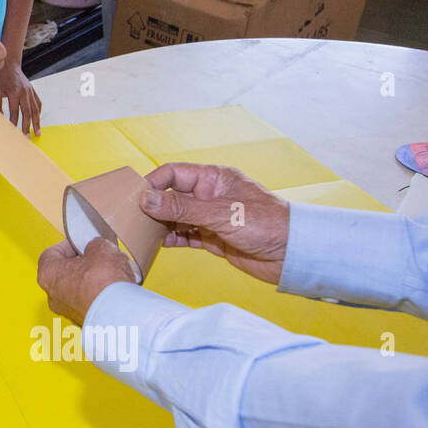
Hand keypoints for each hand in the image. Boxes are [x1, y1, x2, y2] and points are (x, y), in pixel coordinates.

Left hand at [0, 63, 41, 136]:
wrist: (9, 64)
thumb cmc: (0, 77)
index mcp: (14, 91)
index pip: (15, 111)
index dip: (14, 123)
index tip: (14, 133)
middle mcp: (25, 92)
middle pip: (28, 112)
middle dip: (27, 126)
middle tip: (27, 138)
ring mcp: (30, 91)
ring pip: (35, 109)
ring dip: (36, 122)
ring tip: (37, 133)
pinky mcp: (33, 90)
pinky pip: (38, 103)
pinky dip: (38, 112)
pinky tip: (37, 120)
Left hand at [37, 237, 136, 324]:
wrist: (120, 313)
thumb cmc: (103, 282)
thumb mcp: (101, 248)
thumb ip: (94, 244)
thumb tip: (97, 247)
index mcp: (47, 275)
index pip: (50, 254)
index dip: (67, 245)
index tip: (80, 242)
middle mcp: (53, 297)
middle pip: (65, 274)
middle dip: (83, 264)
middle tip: (98, 257)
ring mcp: (69, 312)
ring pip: (79, 291)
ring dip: (94, 281)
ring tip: (112, 274)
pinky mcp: (86, 323)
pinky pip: (92, 304)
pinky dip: (102, 297)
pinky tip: (116, 290)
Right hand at [139, 163, 289, 284]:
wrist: (294, 254)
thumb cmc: (266, 224)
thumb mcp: (220, 213)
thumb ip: (181, 207)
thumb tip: (146, 199)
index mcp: (214, 178)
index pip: (174, 173)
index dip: (154, 183)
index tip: (136, 197)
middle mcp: (210, 195)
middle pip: (172, 196)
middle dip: (154, 206)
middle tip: (134, 218)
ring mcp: (211, 217)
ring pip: (177, 217)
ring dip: (161, 225)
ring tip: (143, 233)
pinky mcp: (214, 238)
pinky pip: (186, 235)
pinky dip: (172, 239)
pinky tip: (160, 244)